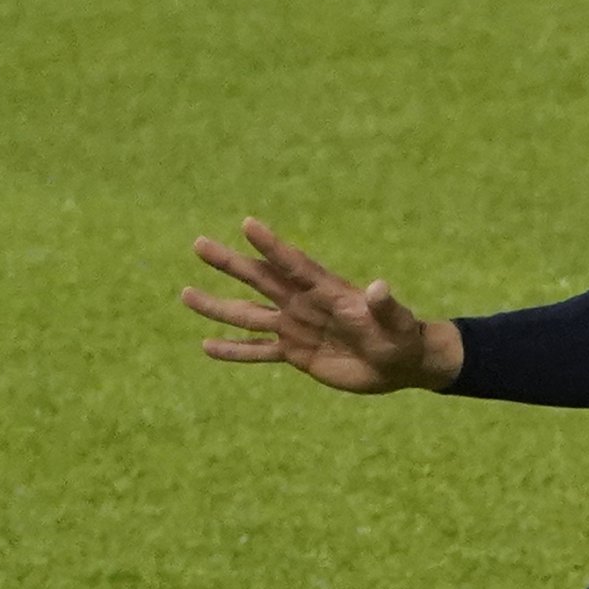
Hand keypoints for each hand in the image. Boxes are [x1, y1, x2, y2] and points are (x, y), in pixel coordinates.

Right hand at [182, 218, 462, 392]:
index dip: (271, 246)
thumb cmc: (403, 337)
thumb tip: (379, 287)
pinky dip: (234, 350)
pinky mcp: (295, 353)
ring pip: (249, 315)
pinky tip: (206, 346)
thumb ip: (385, 306)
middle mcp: (304, 304)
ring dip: (218, 307)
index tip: (247, 224)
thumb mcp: (397, 323)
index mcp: (328, 291)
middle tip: (198, 244)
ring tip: (186, 295)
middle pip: (261, 280)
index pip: (294, 264)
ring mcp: (296, 327)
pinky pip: (258, 351)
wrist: (401, 364)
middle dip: (230, 263)